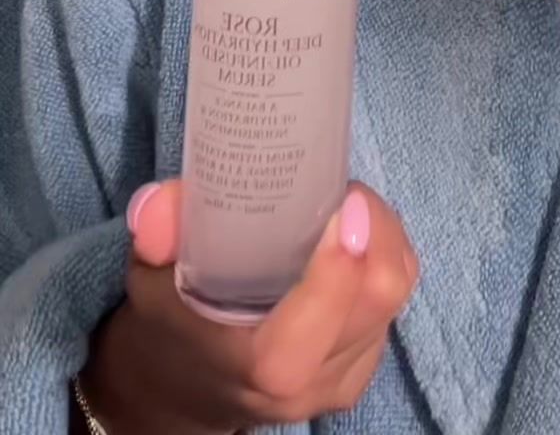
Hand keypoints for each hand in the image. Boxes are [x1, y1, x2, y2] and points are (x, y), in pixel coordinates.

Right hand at [80, 179, 417, 432]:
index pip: (315, 328)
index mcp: (261, 367)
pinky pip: (394, 303)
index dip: (339, 268)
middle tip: (341, 188)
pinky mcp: (361, 369)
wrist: (183, 384)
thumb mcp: (151, 278)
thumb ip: (157, 236)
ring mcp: (341, 380)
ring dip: (382, 238)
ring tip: (343, 204)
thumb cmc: (171, 322)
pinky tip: (352, 236)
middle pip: (376, 299)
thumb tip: (160, 201)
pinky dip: (383, 259)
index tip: (343, 203)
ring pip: (395, 295)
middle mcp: (310, 383)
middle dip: (374, 230)